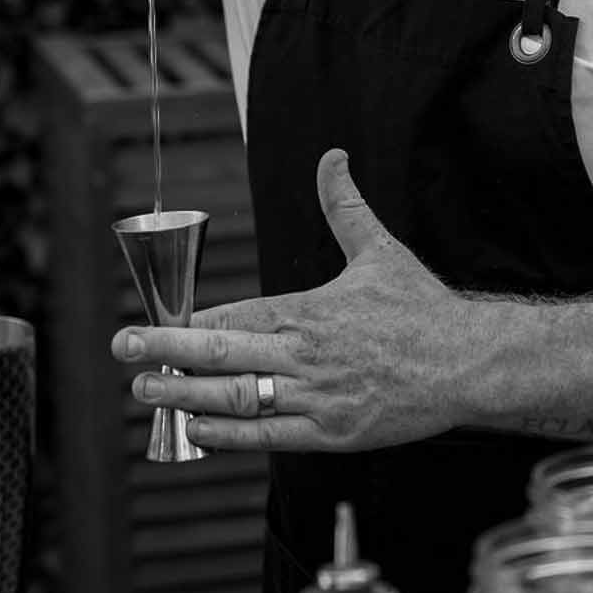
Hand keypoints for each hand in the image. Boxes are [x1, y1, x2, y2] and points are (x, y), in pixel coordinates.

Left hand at [111, 149, 474, 451]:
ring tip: (146, 389)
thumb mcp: (379, 250)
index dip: (190, 323)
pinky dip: (228, 435)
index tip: (155, 322)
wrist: (469, 363)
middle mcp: (308, 354)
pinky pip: (269, 436)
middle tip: (123, 348)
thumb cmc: (421, 308)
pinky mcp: (333, 432)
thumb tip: (332, 156)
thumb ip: (344, 206)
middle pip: (224, 354)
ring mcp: (319, 397)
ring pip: (238, 399)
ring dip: (186, 395)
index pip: (236, 316)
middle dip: (166, 352)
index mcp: (311, 310)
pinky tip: (196, 429)